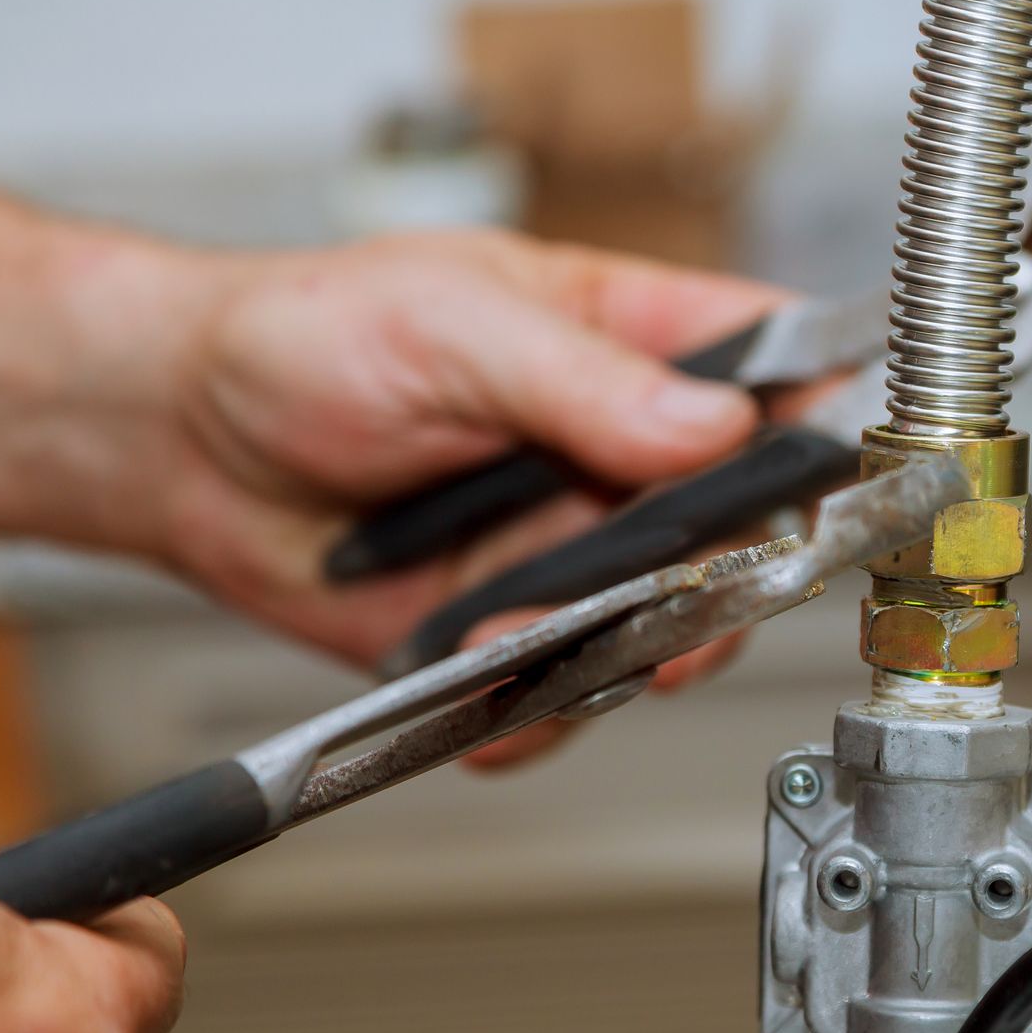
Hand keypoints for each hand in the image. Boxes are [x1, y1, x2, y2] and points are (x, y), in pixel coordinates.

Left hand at [168, 230, 782, 671]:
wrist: (182, 440)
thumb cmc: (308, 337)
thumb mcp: (452, 325)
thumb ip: (583, 380)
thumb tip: (713, 428)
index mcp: (635, 345)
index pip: (780, 373)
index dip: (833, 422)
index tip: (849, 477)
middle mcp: (625, 455)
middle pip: (751, 527)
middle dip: (733, 579)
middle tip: (692, 601)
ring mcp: (577, 549)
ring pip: (672, 626)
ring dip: (627, 650)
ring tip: (539, 634)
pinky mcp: (517, 628)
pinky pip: (569, 691)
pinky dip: (537, 708)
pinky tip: (485, 676)